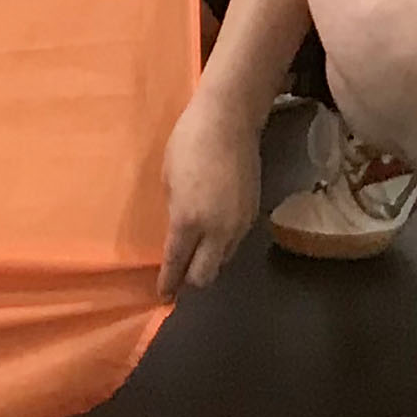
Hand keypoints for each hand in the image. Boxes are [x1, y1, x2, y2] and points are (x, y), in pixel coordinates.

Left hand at [154, 88, 259, 298]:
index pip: (177, 264)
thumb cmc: (187, 143)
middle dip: (191, 282)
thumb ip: (174, 212)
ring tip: (196, 256)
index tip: (163, 295)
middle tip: (178, 280)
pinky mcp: (253, 214)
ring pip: (224, 260)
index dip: (169, 283)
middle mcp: (217, 231)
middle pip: (206, 275)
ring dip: (209, 263)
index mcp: (188, 221)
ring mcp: (239, 224)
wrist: (229, 121)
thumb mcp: (167, 178)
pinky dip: (222, 245)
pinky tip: (213, 234)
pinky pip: (235, 242)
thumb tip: (178, 233)